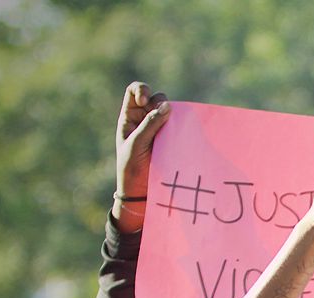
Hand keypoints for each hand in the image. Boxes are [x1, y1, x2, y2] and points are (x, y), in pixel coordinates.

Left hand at [114, 82, 169, 230]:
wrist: (141, 192)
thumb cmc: (132, 168)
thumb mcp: (136, 144)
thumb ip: (150, 124)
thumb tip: (167, 105)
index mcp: (129, 117)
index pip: (134, 92)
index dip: (141, 90)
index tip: (144, 102)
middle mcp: (145, 120)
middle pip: (156, 98)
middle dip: (159, 102)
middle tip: (161, 115)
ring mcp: (160, 130)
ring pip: (170, 111)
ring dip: (172, 114)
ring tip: (172, 127)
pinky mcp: (173, 141)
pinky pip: (180, 127)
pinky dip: (182, 125)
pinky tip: (184, 130)